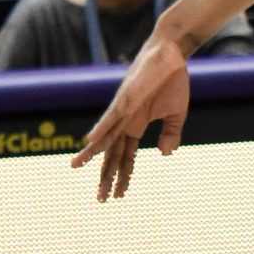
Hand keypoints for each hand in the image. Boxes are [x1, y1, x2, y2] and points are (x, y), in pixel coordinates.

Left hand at [70, 32, 191, 202]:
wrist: (173, 54)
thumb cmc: (173, 81)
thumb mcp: (177, 115)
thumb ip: (171, 135)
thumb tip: (164, 155)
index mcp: (136, 126)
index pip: (126, 157)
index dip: (122, 176)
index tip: (119, 195)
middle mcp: (124, 121)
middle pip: (112, 154)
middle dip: (105, 176)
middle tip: (101, 199)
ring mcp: (123, 110)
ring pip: (105, 137)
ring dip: (92, 154)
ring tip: (76, 167)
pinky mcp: (125, 98)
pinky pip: (110, 116)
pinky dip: (100, 129)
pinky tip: (89, 141)